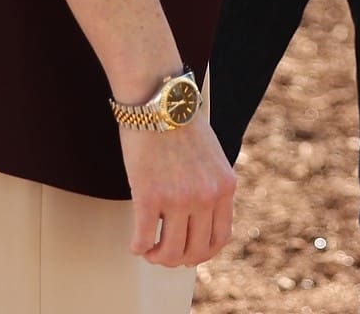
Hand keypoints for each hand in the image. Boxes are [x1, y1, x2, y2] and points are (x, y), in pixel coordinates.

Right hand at [115, 117, 236, 268]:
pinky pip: (143, 238)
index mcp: (225, 187)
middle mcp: (206, 196)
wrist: (159, 101)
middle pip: (196, 251)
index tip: (188, 253)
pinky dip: (137, 247)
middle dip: (177, 259)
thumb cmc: (180, 125)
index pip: (221, 238)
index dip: (203, 253)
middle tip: (162, 254)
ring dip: (156, 257)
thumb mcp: (212, 158)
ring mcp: (178, 198)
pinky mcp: (149, 195)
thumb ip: (211, 186)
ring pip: (170, 251)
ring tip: (147, 250)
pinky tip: (134, 244)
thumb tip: (199, 218)